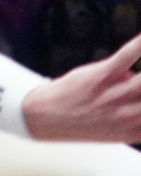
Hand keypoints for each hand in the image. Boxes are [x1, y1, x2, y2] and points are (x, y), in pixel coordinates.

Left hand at [23, 35, 140, 141]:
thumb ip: (137, 119)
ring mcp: (116, 94)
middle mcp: (134, 113)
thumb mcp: (116, 130)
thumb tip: (138, 83)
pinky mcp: (100, 75)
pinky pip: (126, 57)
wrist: (43, 119)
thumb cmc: (82, 122)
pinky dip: (140, 45)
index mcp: (139, 129)